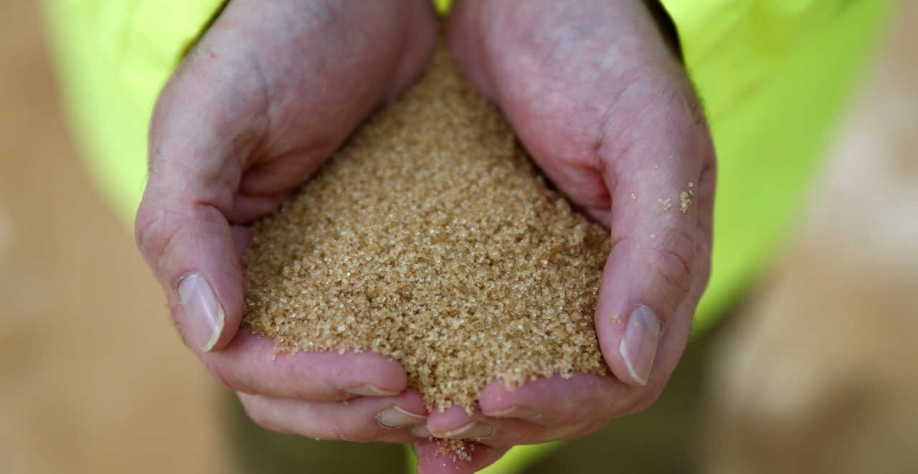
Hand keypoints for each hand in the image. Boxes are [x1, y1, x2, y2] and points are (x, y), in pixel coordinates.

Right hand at [135, 0, 438, 443]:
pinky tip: (481, 358)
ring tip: (459, 396)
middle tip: (432, 404)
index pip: (249, 363)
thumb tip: (208, 332)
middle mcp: (274, 278)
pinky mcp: (393, 250)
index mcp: (221, 261)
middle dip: (357, 409)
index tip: (388, 373)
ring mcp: (335, 270)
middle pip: (300, 388)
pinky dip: (436, 351)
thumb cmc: (272, 43)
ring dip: (396, 399)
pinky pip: (409, 318)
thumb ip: (184, 222)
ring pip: (353, 367)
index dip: (310, 384)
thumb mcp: (212, 120)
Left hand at [413, 1, 715, 470]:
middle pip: (563, 392)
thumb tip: (634, 359)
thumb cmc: (605, 58)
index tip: (495, 396)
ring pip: (511, 367)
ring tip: (413, 436)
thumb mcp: (651, 139)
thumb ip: (658, 249)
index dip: (565, 402)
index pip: (621, 378)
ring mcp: (540, 274)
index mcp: (650, 271)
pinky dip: (438, 361)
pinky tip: (397, 381)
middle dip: (505, 419)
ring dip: (467, 413)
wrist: (535, 2)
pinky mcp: (487, 253)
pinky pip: (466, 323)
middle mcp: (598, 287)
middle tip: (438, 427)